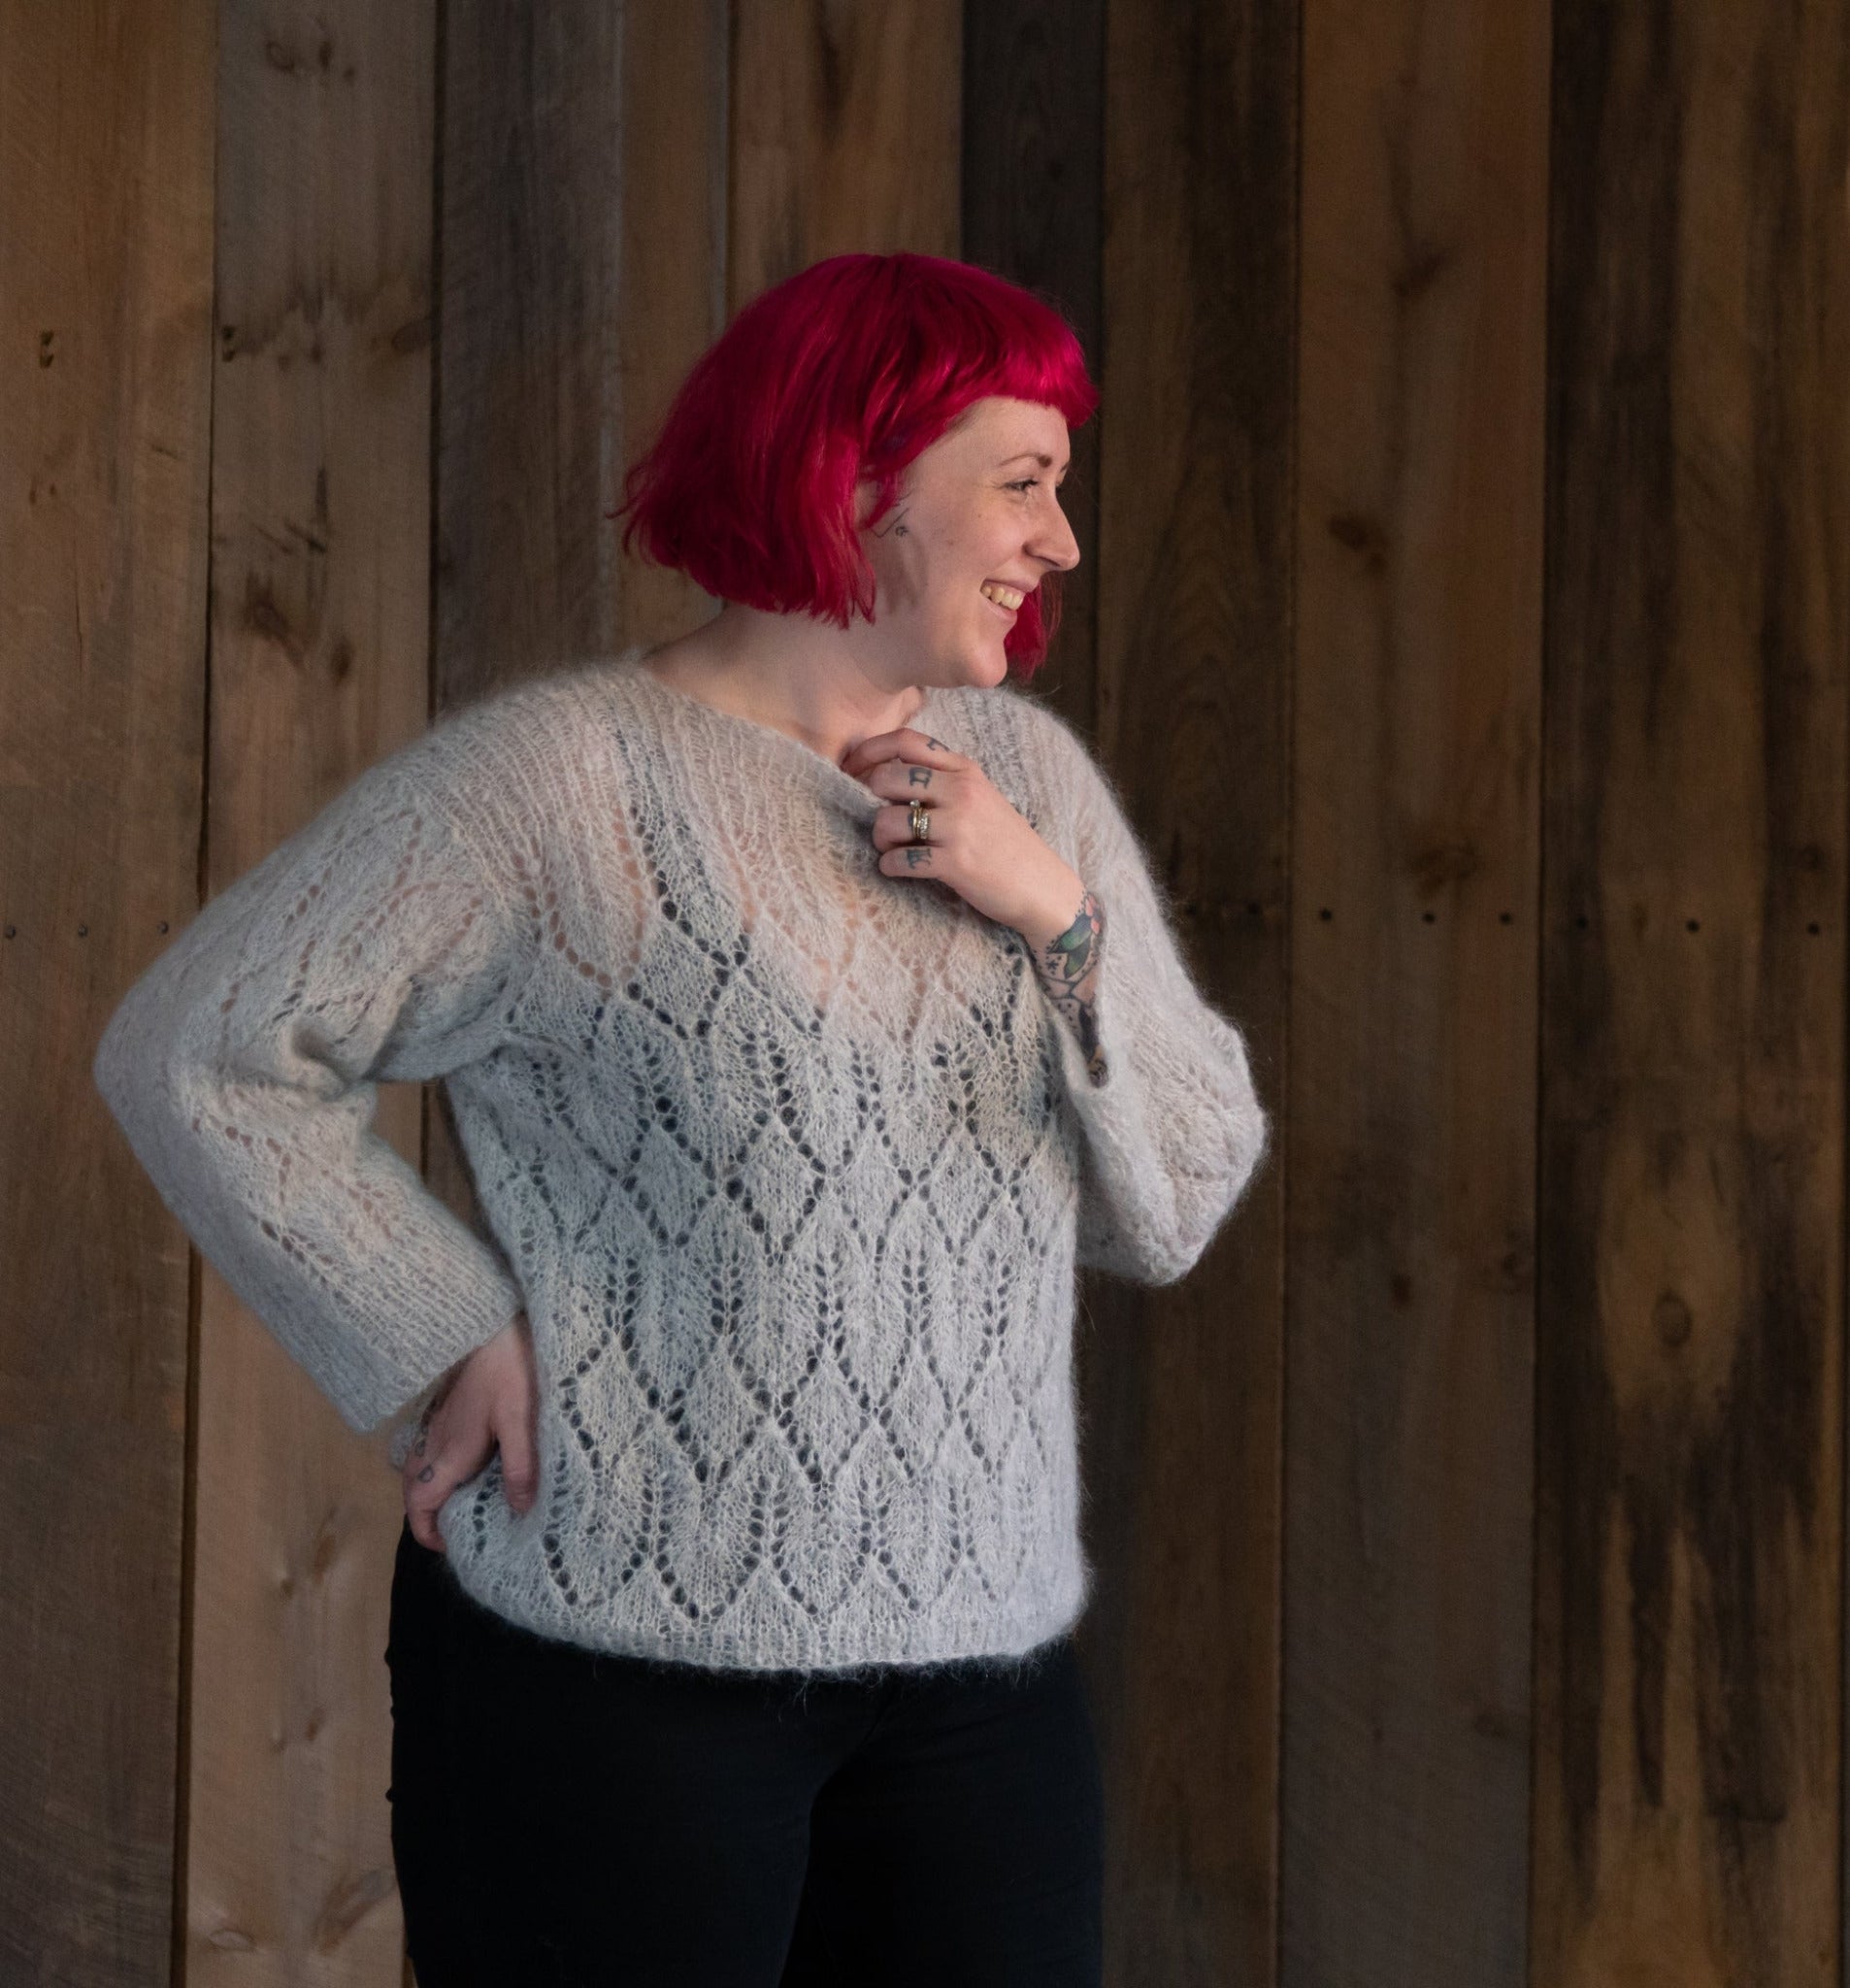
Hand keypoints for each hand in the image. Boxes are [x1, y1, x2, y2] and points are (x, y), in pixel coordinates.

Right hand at [401, 1312, 538, 1551]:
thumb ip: (521, 1466)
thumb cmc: (511, 1368)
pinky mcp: (450, 1405)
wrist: (495, 1321)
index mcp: (452, 1450)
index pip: (420, 1502)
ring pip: (420, 1466)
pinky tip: (469, 1463)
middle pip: (414, 1488)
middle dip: (425, 1514)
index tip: (449, 1546)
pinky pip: (431, 1447)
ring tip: (462, 1501)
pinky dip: (439, 1466)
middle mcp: (437, 1439)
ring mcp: (440, 1420)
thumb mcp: (523, 1420)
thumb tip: (519, 1511)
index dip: (427, 1531)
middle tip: (456, 1528)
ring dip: (430, 1489)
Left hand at [841, 724, 1085, 947]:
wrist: (1042, 887)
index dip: (868, 752)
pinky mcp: (955, 863)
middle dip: (870, 801)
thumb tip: (886, 775)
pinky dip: (890, 867)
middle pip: (887, 778)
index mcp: (965, 770)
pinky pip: (900, 860)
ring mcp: (959, 827)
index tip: (850, 769)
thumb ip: (942, 781)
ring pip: (886, 822)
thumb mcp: (981, 797)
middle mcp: (961, 791)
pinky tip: (899, 869)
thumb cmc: (1005, 844)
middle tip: (877, 819)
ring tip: (892, 849)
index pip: (905, 741)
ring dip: (879, 840)